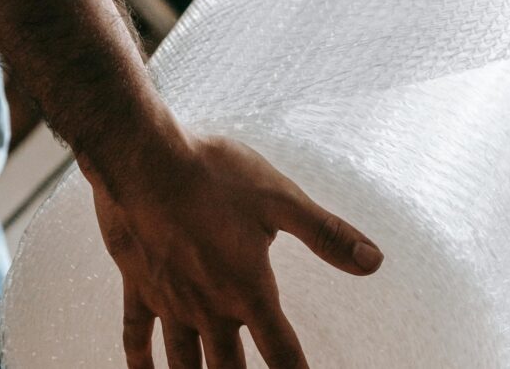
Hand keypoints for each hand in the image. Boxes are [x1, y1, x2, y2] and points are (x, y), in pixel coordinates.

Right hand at [90, 134, 383, 367]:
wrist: (145, 161)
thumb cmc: (215, 175)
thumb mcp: (282, 199)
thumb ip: (327, 234)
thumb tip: (374, 261)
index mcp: (249, 290)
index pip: (282, 353)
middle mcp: (209, 307)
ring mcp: (170, 301)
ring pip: (183, 363)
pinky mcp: (138, 285)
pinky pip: (136, 335)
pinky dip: (140, 360)